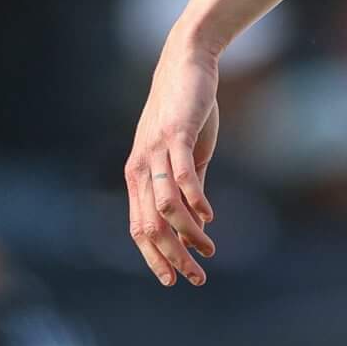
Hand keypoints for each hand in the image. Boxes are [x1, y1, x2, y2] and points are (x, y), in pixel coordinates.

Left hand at [124, 31, 220, 285]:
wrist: (185, 65)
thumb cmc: (185, 112)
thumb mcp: (186, 156)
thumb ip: (187, 190)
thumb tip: (197, 226)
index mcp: (137, 175)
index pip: (138, 228)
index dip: (154, 257)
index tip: (174, 280)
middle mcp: (140, 166)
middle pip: (149, 225)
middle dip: (172, 257)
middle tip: (197, 277)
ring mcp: (155, 150)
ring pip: (164, 207)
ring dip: (187, 235)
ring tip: (209, 250)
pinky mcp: (175, 134)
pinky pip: (180, 175)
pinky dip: (194, 200)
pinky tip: (209, 216)